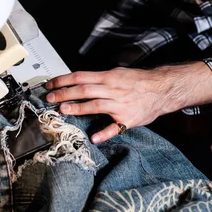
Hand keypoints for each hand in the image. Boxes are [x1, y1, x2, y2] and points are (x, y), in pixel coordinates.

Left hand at [45, 62, 211, 143]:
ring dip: (78, 108)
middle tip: (50, 99)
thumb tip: (78, 82)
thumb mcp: (117, 73)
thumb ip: (99, 78)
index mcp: (108, 77)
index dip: (63, 80)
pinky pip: (115, 127)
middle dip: (64, 94)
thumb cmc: (137, 80)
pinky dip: (104, 133)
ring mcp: (120, 105)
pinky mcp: (127, 119)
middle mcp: (112, 89)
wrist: (162, 89)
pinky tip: (94, 138)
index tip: (50, 85)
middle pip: (84, 90)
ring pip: (95, 105)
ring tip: (63, 110)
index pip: (80, 77)